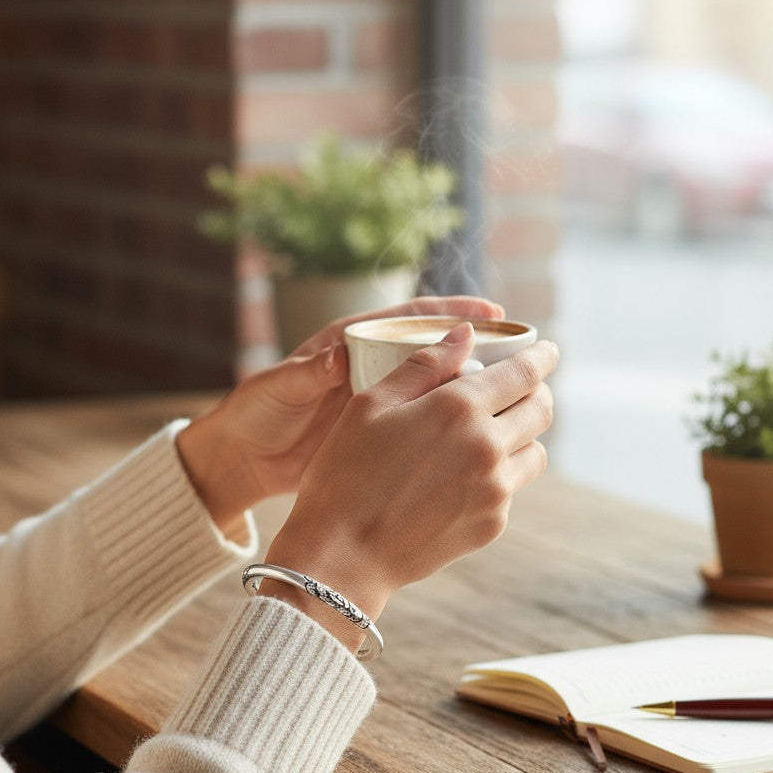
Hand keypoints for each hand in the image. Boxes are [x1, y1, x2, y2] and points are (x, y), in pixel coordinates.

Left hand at [176, 296, 504, 530]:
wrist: (244, 457)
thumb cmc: (256, 413)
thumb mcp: (279, 388)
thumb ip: (307, 371)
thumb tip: (335, 355)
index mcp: (352, 342)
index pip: (412, 319)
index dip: (455, 315)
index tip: (496, 317)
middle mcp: (375, 366)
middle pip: (439, 351)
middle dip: (484, 351)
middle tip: (528, 356)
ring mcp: (383, 402)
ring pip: (440, 391)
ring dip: (477, 393)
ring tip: (520, 400)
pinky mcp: (384, 435)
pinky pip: (427, 426)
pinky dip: (454, 430)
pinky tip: (485, 442)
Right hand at [263, 323, 558, 650]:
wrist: (342, 555)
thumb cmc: (345, 474)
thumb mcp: (370, 405)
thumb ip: (423, 364)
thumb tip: (466, 335)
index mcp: (459, 408)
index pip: (525, 372)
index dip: (542, 356)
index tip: (548, 350)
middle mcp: (488, 448)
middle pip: (541, 410)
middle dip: (535, 392)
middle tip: (518, 389)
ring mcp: (495, 491)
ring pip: (534, 452)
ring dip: (520, 435)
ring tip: (489, 435)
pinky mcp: (491, 525)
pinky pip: (510, 489)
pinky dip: (497, 475)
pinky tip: (461, 478)